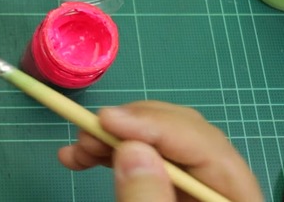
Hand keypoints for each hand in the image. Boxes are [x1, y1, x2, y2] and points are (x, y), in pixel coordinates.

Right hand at [58, 101, 262, 201]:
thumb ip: (148, 199)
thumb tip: (130, 147)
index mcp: (237, 199)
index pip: (205, 145)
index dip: (154, 126)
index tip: (105, 119)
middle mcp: (221, 187)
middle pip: (182, 136)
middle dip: (128, 128)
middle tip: (85, 133)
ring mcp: (197, 188)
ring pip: (158, 144)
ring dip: (112, 139)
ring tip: (76, 148)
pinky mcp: (174, 191)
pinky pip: (146, 161)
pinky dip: (113, 155)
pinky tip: (83, 156)